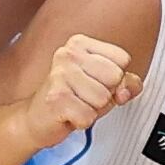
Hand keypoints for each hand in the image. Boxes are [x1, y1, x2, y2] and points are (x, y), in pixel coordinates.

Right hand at [22, 31, 139, 144]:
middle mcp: (68, 54)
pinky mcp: (55, 98)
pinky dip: (82, 121)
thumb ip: (127, 83)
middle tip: (85, 96)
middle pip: (115, 77)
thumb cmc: (73, 97)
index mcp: (80, 43)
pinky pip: (89, 116)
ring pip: (103, 98)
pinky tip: (68, 114)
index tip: (96, 82)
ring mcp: (59, 75)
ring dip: (93, 109)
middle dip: (106, 94)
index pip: (122, 58)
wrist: (36, 118)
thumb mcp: (106, 84)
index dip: (116, 78)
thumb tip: (126, 91)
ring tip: (76, 104)